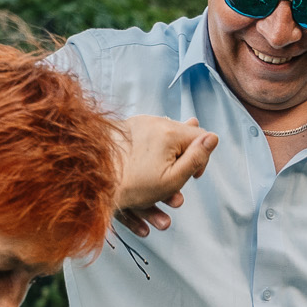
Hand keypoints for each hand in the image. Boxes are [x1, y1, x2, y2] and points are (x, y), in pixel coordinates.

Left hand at [115, 116, 216, 235]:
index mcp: (170, 132)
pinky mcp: (126, 127)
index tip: (193, 176)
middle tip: (181, 173)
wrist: (92, 178)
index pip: (201, 137)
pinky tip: (148, 159)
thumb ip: (196, 158)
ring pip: (166, 132)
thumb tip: (214, 138)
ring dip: (170, 149)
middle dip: (186, 153)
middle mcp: (156, 121)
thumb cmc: (132, 185)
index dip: (202, 158)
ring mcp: (139, 122)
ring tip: (165, 168)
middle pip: (183, 132)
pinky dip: (152, 145)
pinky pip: (148, 132)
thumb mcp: (172, 179)